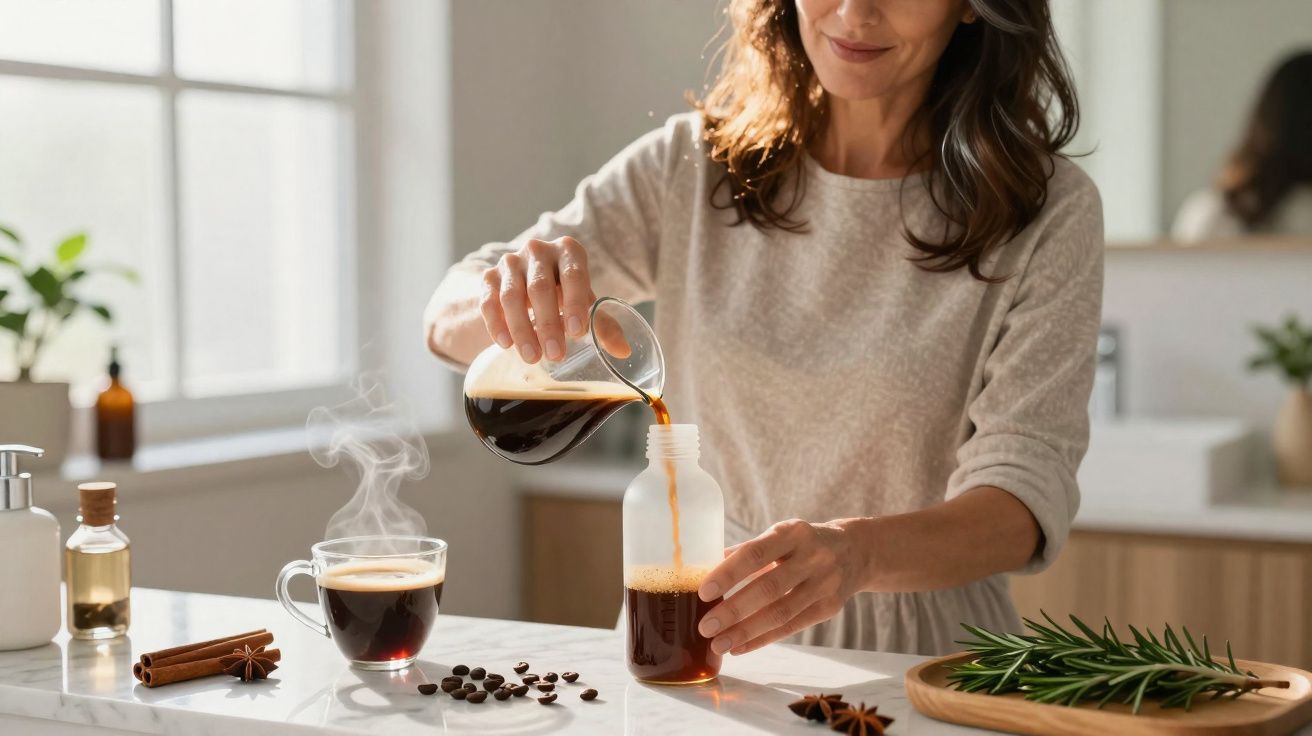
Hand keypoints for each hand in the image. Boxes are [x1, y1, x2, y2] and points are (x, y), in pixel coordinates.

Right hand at [480, 236, 595, 362]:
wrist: (524, 286)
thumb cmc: (563, 294)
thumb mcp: (582, 304)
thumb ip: (601, 324)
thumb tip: (623, 351)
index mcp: (568, 251)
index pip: (573, 274)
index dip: (575, 303)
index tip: (577, 333)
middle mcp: (538, 250)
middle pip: (540, 287)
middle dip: (548, 324)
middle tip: (555, 355)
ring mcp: (510, 262)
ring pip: (511, 296)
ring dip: (522, 329)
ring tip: (532, 357)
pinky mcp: (488, 277)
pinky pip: (489, 301)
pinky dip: (496, 324)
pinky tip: (506, 344)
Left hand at [696, 519, 868, 655]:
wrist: (855, 551)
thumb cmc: (802, 544)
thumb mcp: (779, 536)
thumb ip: (746, 553)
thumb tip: (704, 572)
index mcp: (793, 533)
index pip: (755, 554)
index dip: (728, 574)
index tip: (703, 592)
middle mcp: (813, 557)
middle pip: (768, 588)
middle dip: (734, 611)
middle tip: (705, 627)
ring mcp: (825, 584)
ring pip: (781, 613)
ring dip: (746, 632)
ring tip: (718, 644)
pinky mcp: (830, 608)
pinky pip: (792, 627)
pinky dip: (763, 639)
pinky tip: (740, 648)